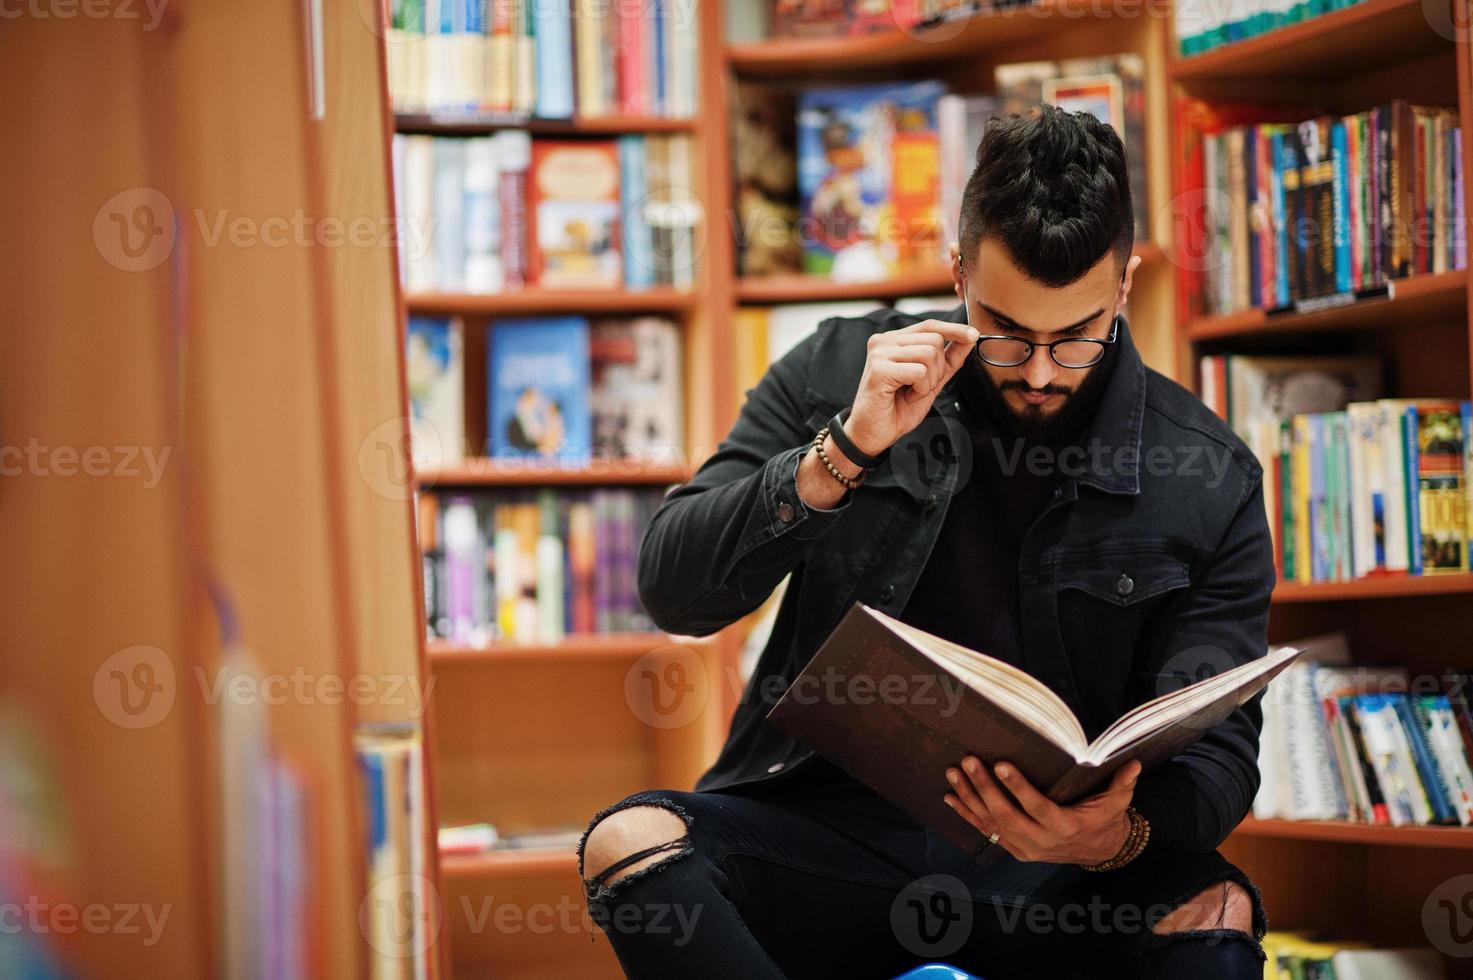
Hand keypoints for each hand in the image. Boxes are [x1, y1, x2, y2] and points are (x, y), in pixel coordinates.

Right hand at [843, 320, 977, 458]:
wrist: (873, 434)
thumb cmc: (897, 408)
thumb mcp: (931, 381)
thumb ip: (948, 359)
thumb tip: (970, 338)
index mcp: (894, 340)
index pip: (930, 326)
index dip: (953, 329)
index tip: (974, 335)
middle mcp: (884, 340)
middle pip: (935, 340)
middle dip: (938, 369)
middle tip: (919, 387)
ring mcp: (879, 352)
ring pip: (929, 353)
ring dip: (929, 380)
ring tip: (911, 392)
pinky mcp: (879, 368)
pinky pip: (919, 371)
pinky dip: (920, 388)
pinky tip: (905, 396)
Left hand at [943, 757, 1141, 865]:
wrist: (1098, 851)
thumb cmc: (1104, 819)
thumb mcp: (1117, 802)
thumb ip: (1122, 783)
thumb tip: (1133, 761)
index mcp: (1064, 827)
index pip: (1037, 806)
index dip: (1018, 787)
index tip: (1001, 765)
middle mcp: (1041, 841)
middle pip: (1006, 815)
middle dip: (984, 788)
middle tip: (968, 761)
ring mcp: (1025, 848)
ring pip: (991, 824)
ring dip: (969, 798)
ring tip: (953, 773)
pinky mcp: (1015, 849)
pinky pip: (986, 833)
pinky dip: (967, 815)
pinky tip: (950, 797)